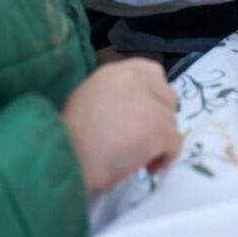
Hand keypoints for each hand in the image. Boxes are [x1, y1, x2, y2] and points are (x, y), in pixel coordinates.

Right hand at [62, 58, 182, 191]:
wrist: (63, 159)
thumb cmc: (68, 138)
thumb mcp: (88, 99)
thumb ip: (114, 96)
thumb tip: (132, 111)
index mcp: (115, 71)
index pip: (152, 73)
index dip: (152, 97)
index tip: (142, 116)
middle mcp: (135, 79)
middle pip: (167, 97)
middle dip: (159, 118)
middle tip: (140, 139)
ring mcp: (150, 103)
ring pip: (171, 122)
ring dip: (159, 140)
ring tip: (137, 156)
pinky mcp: (158, 129)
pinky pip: (174, 143)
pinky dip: (165, 157)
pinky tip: (147, 166)